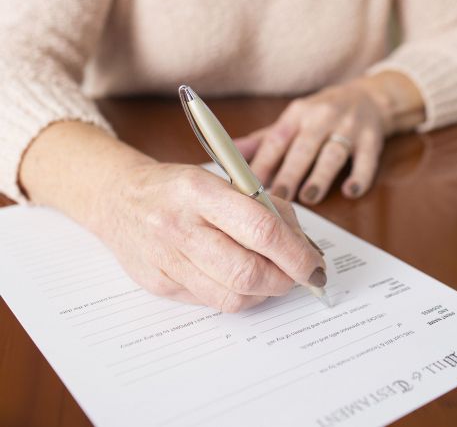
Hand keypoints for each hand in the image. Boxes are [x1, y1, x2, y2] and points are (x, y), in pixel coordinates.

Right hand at [97, 162, 325, 312]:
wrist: (118, 199)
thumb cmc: (178, 186)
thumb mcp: (221, 177)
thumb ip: (265, 206)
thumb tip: (305, 246)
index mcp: (199, 190)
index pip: (260, 228)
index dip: (295, 252)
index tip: (314, 263)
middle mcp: (179, 227)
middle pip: (248, 271)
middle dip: (285, 279)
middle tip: (300, 274)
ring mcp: (166, 261)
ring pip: (233, 296)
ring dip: (265, 292)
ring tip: (273, 276)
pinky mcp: (160, 287)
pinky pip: (212, 302)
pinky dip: (238, 295)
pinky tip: (242, 279)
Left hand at [235, 80, 389, 203]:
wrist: (369, 98)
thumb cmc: (321, 114)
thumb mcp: (291, 121)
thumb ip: (261, 140)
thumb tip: (224, 153)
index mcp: (297, 114)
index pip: (277, 138)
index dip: (263, 161)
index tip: (250, 183)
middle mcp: (322, 118)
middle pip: (304, 147)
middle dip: (290, 172)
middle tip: (278, 197)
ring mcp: (349, 128)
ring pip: (333, 153)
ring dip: (321, 176)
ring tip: (309, 197)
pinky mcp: (372, 140)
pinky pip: (367, 160)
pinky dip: (359, 176)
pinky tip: (350, 191)